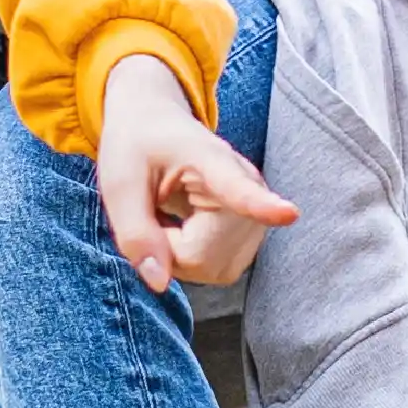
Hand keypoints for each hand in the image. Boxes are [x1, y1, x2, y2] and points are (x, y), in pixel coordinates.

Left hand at [93, 55, 296, 292]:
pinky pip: (220, 268)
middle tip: (154, 214)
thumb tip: (160, 283)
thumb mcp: (119, 183)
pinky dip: (193, 259)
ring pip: (215, 269)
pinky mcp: (254, 231)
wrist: (158, 123)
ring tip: (171, 218)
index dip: (262, 205)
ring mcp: (256, 212)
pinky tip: (185, 228)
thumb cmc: (137, 146)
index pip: (239, 188)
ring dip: (181, 257)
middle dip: (169, 251)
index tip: (289, 213)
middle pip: (205, 258)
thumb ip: (134, 232)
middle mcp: (248, 185)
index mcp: (211, 160)